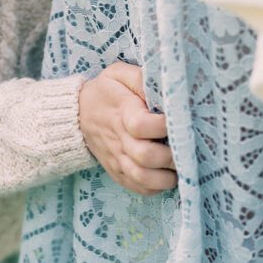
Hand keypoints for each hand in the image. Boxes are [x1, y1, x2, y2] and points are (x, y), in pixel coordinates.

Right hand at [77, 62, 176, 195]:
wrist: (79, 112)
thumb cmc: (107, 91)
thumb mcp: (119, 74)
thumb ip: (141, 77)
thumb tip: (165, 90)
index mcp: (122, 112)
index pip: (141, 125)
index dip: (163, 125)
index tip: (175, 120)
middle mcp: (119, 138)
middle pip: (144, 156)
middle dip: (170, 156)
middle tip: (184, 148)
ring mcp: (117, 158)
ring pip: (141, 178)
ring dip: (165, 177)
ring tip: (178, 167)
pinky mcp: (117, 172)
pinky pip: (137, 187)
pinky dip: (155, 187)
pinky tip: (165, 175)